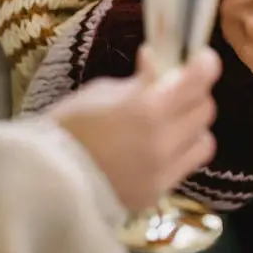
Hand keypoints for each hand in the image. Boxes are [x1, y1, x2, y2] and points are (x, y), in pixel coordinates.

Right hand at [47, 45, 220, 212]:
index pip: (198, 80)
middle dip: (195, 95)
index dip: (205, 64)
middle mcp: (164, 141)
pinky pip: (185, 167)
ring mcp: (164, 172)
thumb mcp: (103, 91)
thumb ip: (139, 80)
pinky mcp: (158, 195)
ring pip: (204, 142)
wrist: (46, 181)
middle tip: (177, 89)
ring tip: (170, 123)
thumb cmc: (70, 126)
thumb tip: (157, 61)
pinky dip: (179, 153)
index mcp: (148, 108)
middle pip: (205, 110)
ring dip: (192, 128)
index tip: (200, 57)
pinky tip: (157, 148)